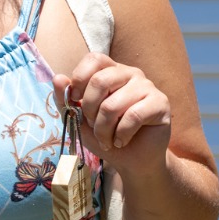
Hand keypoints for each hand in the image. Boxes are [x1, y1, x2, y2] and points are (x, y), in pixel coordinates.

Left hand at [53, 54, 171, 175]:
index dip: (79, 79)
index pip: (94, 59)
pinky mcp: (160, 103)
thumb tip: (58, 78)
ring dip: (104, 129)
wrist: (131, 160)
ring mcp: (147, 86)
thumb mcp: (77, 118)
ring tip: (107, 140)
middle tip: (94, 126)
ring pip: (113, 104)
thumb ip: (65, 99)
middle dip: (89, 111)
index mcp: (110, 71)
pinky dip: (121, 134)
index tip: (75, 101)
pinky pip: (133, 115)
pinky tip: (121, 141)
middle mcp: (130, 73)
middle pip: (100, 82)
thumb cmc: (105, 135)